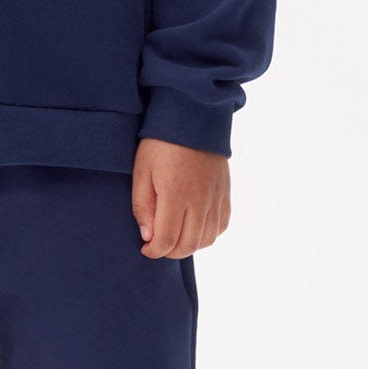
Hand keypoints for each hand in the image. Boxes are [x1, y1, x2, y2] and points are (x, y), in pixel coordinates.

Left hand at [131, 136, 229, 257]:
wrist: (193, 116)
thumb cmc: (161, 143)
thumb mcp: (142, 171)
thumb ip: (143, 206)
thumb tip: (149, 236)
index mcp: (176, 194)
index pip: (167, 240)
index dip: (154, 251)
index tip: (145, 249)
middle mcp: (200, 200)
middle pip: (189, 245)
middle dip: (170, 252)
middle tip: (158, 245)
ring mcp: (216, 197)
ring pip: (207, 239)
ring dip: (189, 246)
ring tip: (175, 237)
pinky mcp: (225, 192)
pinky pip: (222, 225)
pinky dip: (208, 234)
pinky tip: (195, 228)